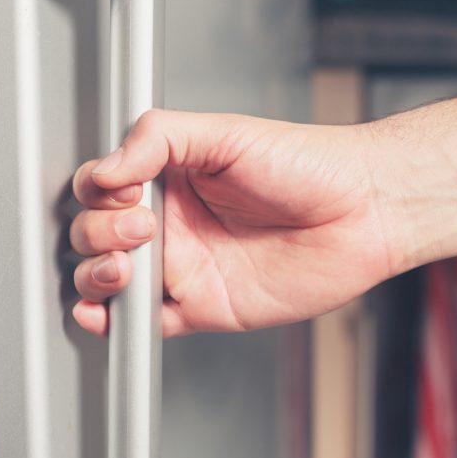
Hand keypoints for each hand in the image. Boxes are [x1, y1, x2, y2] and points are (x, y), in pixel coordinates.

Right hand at [69, 110, 397, 336]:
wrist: (362, 213)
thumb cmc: (308, 165)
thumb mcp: (225, 131)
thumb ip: (157, 139)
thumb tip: (106, 169)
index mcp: (168, 178)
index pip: (101, 189)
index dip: (98, 193)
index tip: (121, 189)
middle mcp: (170, 223)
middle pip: (94, 236)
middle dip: (99, 235)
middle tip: (142, 227)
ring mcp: (183, 267)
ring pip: (109, 282)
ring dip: (96, 277)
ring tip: (124, 267)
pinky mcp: (201, 308)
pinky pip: (145, 323)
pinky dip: (116, 325)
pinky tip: (106, 314)